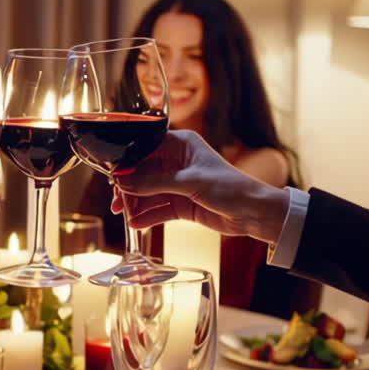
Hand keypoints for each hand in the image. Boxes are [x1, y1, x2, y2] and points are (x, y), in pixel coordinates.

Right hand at [112, 130, 290, 242]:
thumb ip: (155, 183)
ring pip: (148, 193)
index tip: (114, 177)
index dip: (128, 162)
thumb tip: (124, 183)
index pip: (145, 148)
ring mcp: (178, 184)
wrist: (254, 213)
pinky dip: (147, 216)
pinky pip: (158, 209)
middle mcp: (177, 162)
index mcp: (181, 145)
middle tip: (117, 202)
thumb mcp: (190, 182)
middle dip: (129, 188)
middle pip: (143, 173)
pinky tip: (136, 224)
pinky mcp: (181, 204)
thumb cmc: (230, 187)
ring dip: (136, 204)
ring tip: (125, 216)